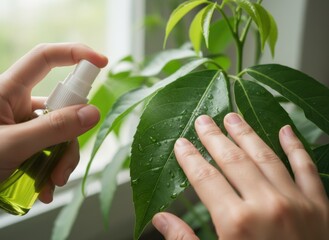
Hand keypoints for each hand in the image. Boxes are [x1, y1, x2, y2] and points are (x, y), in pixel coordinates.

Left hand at [0, 43, 107, 202]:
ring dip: (63, 160)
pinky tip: (44, 188)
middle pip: (63, 108)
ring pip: (62, 133)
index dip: (74, 53)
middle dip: (69, 138)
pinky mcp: (29, 144)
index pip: (44, 58)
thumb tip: (93, 113)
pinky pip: (53, 149)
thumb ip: (53, 128)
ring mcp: (25, 126)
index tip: (101, 62)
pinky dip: (54, 168)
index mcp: (7, 91)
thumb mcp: (11, 145)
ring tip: (52, 183)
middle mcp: (18, 104)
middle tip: (63, 165)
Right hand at [153, 113, 328, 239]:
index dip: (190, 158)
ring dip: (247, 134)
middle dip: (214, 138)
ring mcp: (296, 202)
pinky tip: (285, 129)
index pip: (204, 178)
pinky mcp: (320, 207)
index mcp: (236, 223)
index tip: (181, 143)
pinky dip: (296, 147)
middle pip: (233, 160)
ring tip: (232, 117)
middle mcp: (266, 206)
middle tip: (203, 120)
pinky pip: (306, 168)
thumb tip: (161, 219)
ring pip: (265, 156)